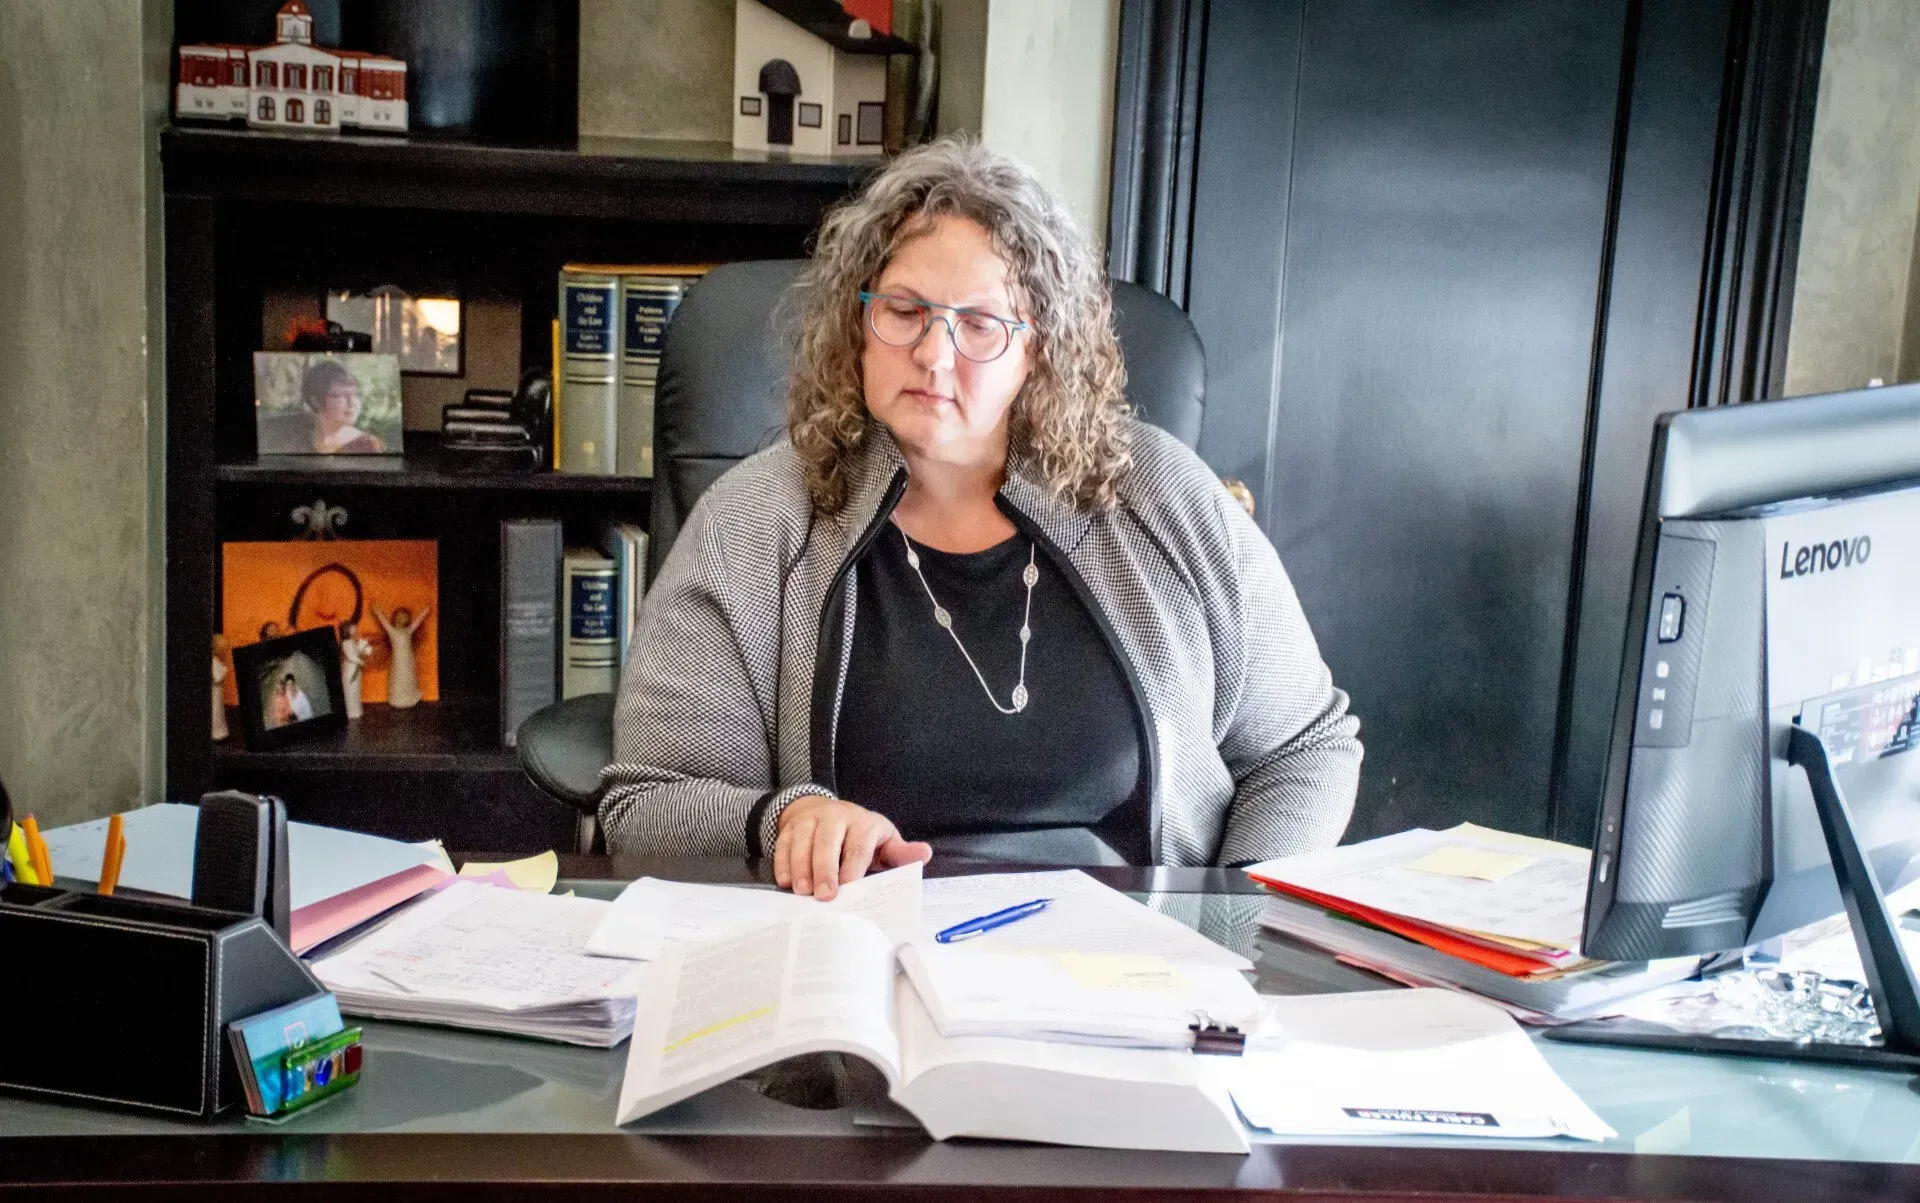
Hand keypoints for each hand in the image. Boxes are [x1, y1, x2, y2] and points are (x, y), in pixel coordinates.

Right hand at [774, 795, 930, 899]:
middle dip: (825, 869)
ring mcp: (811, 820)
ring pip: (803, 840)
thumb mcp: (884, 843)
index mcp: (863, 822)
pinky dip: (783, 862)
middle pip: (827, 841)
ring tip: (802, 892)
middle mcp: (836, 816)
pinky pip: (784, 842)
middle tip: (824, 896)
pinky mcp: (791, 826)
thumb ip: (901, 854)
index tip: (849, 888)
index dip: (853, 866)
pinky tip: (786, 882)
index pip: (858, 843)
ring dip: (801, 867)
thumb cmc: (862, 837)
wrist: (831, 814)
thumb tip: (925, 853)